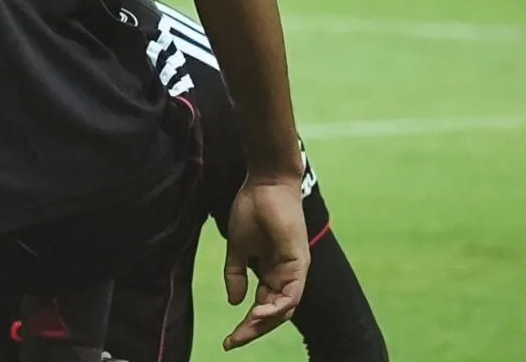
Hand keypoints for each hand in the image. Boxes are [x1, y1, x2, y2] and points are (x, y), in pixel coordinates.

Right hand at [221, 176, 309, 349]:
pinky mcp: (299, 261)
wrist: (263, 183)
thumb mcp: (237, 247)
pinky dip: (277, 306)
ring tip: (244, 330)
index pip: (262, 306)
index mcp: (272, 272)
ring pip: (285, 308)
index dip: (246, 325)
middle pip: (274, 313)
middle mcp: (286, 275)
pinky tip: (256, 312)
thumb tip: (234, 302)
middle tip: (232, 343)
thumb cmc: (251, 209)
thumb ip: (235, 274)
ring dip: (264, 322)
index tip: (227, 340)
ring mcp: (294, 269)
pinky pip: (292, 293)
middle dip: (254, 331)